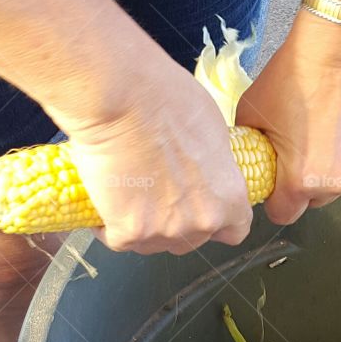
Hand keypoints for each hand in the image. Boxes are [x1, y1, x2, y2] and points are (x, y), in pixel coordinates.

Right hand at [61, 55, 251, 254]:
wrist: (121, 98)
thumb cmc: (167, 101)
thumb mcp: (213, 130)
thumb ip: (215, 167)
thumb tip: (206, 173)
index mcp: (229, 199)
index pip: (235, 231)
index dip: (219, 221)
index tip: (204, 209)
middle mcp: (200, 223)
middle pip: (192, 240)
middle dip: (177, 223)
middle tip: (158, 191)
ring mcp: (163, 232)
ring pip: (154, 243)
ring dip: (144, 226)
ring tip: (130, 192)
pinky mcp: (128, 233)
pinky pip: (118, 240)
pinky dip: (109, 226)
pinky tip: (105, 202)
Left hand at [236, 10, 340, 225]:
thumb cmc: (295, 73)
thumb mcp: (253, 113)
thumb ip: (252, 150)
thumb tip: (254, 163)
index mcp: (302, 181)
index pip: (284, 214)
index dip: (277, 198)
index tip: (276, 179)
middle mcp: (339, 182)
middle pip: (317, 200)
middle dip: (308, 182)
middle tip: (304, 146)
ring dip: (336, 164)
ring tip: (330, 125)